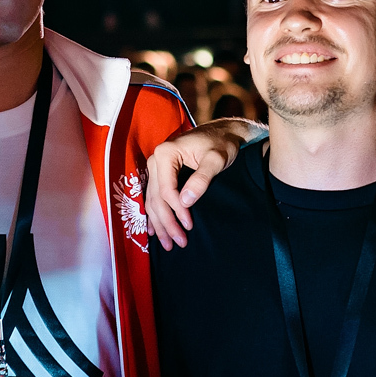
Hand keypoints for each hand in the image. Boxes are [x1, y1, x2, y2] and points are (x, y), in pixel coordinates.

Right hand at [145, 120, 260, 249]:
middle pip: (156, 198)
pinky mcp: (161, 174)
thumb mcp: (216, 159)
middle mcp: (155, 160)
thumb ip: (202, 178)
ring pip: (153, 200)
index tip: (189, 226)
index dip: (177, 211)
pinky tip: (155, 231)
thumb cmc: (222, 143)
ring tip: (169, 244)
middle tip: (179, 243)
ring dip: (160, 224)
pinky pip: (153, 197)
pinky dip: (155, 215)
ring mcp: (156, 167)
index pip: (166, 190)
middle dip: (167, 223)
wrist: (222, 133)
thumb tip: (185, 202)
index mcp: (165, 154)